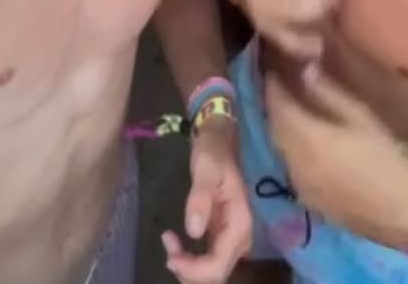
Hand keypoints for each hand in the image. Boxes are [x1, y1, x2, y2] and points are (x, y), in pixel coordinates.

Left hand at [163, 124, 250, 282]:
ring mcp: (231, 237)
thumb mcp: (205, 168)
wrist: (222, 138)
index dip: (194, 270)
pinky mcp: (222, 234)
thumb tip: (193, 232)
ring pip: (212, 270)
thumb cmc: (214, 150)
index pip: (219, 265)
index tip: (170, 257)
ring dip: (188, 266)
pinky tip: (174, 240)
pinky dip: (190, 258)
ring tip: (168, 240)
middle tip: (167, 247)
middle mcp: (240, 237)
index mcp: (240, 223)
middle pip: (216, 274)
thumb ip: (200, 199)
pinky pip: (208, 258)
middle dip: (189, 271)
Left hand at [265, 66, 407, 249]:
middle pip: (274, 126)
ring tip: (291, 108)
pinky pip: (290, 165)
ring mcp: (298, 183)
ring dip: (281, 127)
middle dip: (275, 105)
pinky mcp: (306, 198)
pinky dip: (291, 147)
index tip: (273, 69)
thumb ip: (328, 92)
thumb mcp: (360, 117)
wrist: (400, 212)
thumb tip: (305, 68)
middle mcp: (294, 161)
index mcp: (306, 138)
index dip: (273, 86)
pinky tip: (303, 141)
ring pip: (280, 147)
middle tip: (280, 86)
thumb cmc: (384, 158)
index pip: (277, 105)